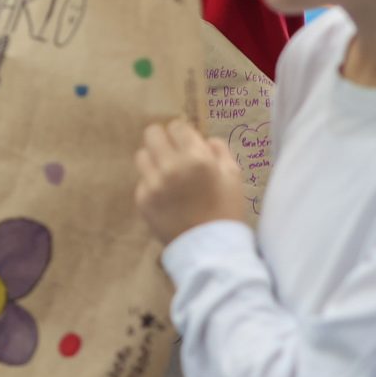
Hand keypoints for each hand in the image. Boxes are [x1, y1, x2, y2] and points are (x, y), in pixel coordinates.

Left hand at [134, 120, 249, 244]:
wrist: (210, 249)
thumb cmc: (226, 210)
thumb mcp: (233, 176)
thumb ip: (219, 149)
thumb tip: (204, 138)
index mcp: (196, 159)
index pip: (176, 127)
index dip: (183, 133)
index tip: (186, 142)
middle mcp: (171, 168)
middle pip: (152, 134)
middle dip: (163, 139)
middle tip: (172, 152)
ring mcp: (153, 185)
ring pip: (142, 155)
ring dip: (154, 160)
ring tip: (167, 173)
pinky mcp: (143, 200)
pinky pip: (142, 181)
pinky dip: (152, 184)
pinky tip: (166, 196)